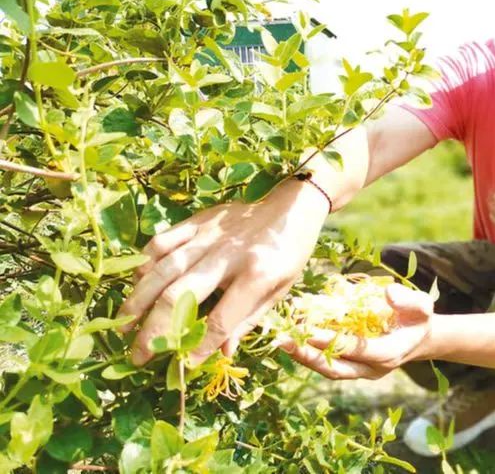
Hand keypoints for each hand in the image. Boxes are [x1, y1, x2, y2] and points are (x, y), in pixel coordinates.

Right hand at [117, 180, 328, 366]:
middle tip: (137, 355)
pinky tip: (136, 284)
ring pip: (164, 269)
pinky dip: (145, 263)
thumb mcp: (279, 290)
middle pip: (181, 295)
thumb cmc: (288, 253)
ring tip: (124, 326)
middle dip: (154, 330)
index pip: (221, 319)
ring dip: (139, 300)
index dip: (200, 346)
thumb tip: (222, 353)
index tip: (183, 366)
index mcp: (256, 275)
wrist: (290, 207)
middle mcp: (228, 255)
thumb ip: (247, 320)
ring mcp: (209, 235)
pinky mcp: (197, 221)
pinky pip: (162, 241)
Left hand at [275, 283, 434, 379]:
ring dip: (304, 356)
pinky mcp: (352, 366)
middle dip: (309, 356)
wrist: (417, 337)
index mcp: (389, 353)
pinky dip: (309, 351)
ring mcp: (360, 370)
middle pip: (336, 368)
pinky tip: (293, 337)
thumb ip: (409, 299)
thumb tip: (388, 294)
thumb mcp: (423, 304)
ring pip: (328, 369)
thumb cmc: (417, 318)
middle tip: (284, 341)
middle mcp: (372, 368)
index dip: (332, 341)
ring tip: (282, 341)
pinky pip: (328, 362)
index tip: (310, 330)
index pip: (357, 350)